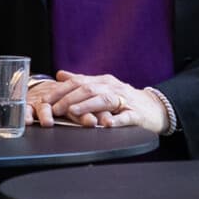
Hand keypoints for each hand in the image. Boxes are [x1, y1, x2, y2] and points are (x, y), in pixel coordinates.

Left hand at [39, 70, 168, 134]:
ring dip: (88, 106)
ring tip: (74, 112)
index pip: (78, 82)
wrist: (154, 107)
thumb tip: (59, 74)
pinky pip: (126, 117)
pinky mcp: (137, 114)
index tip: (44, 99)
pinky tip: (107, 124)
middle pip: (89, 89)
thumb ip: (81, 81)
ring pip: (105, 100)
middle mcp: (113, 87)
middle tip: (54, 109)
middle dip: (69, 98)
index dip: (60, 90)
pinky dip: (117, 120)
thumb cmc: (124, 99)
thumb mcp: (103, 87)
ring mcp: (125, 100)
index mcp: (103, 81)